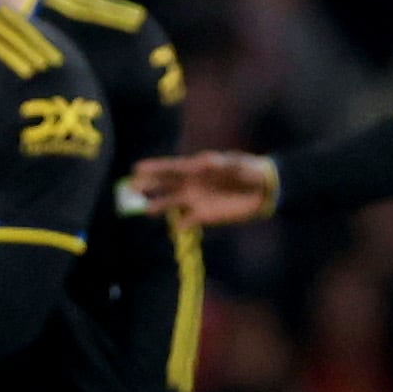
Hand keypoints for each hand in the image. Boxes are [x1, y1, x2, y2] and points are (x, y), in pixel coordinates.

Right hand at [132, 152, 276, 226]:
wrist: (262, 189)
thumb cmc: (247, 170)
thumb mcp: (234, 164)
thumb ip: (217, 165)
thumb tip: (198, 163)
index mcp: (195, 168)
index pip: (170, 168)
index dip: (154, 168)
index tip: (137, 169)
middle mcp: (191, 184)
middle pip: (164, 185)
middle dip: (147, 186)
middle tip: (129, 188)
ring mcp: (196, 201)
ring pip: (171, 203)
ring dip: (158, 206)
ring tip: (144, 208)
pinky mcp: (204, 216)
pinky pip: (187, 222)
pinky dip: (181, 225)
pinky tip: (175, 228)